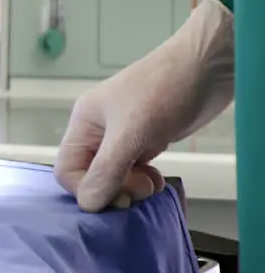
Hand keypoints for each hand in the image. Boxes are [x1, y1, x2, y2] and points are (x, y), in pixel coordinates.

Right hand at [54, 0, 233, 210]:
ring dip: (132, 187)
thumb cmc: (163, 92)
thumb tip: (87, 204)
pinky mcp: (146, 140)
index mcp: (84, 123)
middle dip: (114, 189)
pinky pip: (134, 170)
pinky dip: (144, 180)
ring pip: (114, 176)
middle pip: (90, 176)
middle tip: (141, 188)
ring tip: (152, 182)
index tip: (118, 197)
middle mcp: (99, 131)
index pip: (67, 170)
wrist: (205, 67)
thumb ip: (107, 170)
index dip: (87, 189)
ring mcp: (124, 136)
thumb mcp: (131, 133)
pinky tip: (158, 177)